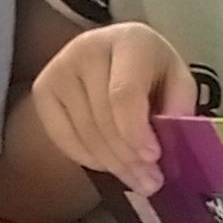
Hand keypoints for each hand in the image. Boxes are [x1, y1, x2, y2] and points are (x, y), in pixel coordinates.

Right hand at [32, 23, 191, 195]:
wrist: (115, 57)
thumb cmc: (152, 72)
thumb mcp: (178, 82)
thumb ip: (179, 107)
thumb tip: (170, 141)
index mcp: (130, 40)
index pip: (124, 93)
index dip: (136, 131)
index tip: (153, 157)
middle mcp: (88, 47)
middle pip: (103, 118)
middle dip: (129, 157)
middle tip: (150, 182)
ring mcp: (59, 68)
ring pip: (84, 132)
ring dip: (112, 164)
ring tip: (136, 179)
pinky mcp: (43, 89)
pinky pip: (63, 137)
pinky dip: (88, 159)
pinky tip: (109, 164)